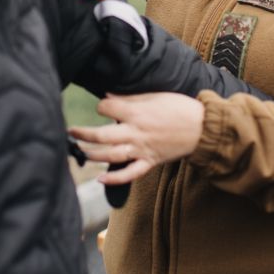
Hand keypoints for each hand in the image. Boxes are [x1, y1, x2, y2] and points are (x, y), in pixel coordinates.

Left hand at [68, 92, 203, 183]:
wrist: (202, 128)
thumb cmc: (180, 108)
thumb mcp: (155, 96)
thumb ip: (129, 98)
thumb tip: (108, 96)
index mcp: (137, 112)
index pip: (108, 108)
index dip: (101, 106)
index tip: (102, 106)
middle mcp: (136, 132)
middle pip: (103, 135)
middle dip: (83, 134)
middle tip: (70, 132)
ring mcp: (142, 149)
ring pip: (111, 155)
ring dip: (92, 155)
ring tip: (79, 152)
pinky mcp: (149, 162)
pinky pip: (130, 173)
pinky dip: (115, 178)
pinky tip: (100, 178)